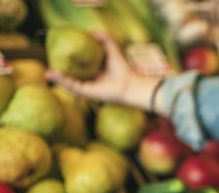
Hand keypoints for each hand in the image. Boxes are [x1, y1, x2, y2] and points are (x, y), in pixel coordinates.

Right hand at [46, 32, 163, 112]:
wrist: (129, 84)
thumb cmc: (123, 69)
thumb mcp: (112, 50)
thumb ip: (104, 39)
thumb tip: (92, 30)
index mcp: (94, 73)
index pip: (78, 68)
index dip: (67, 63)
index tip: (57, 55)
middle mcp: (90, 81)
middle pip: (71, 77)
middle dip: (59, 73)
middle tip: (48, 65)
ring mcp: (87, 88)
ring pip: (69, 83)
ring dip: (58, 78)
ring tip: (47, 72)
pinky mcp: (87, 93)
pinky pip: (72, 86)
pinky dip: (62, 81)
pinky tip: (53, 74)